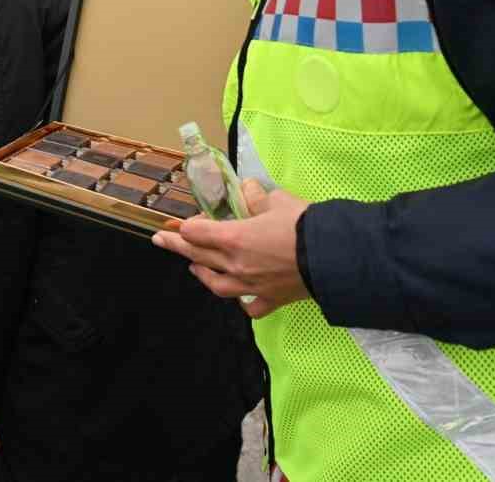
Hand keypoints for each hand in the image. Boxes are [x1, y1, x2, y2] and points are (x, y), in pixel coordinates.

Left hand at [151, 179, 310, 318]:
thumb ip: (257, 197)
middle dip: (176, 246)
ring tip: (193, 266)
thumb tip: (248, 189)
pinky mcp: (270, 299)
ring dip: (201, 272)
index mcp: (234, 237)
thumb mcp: (279, 201)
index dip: (186, 226)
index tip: (179, 223)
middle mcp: (236, 264)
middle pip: (197, 255)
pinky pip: (249, 305)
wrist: (334, 258)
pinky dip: (242, 301)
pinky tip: (240, 296)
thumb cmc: (304, 226)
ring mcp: (251, 285)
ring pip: (216, 283)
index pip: (196, 232)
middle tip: (160, 240)